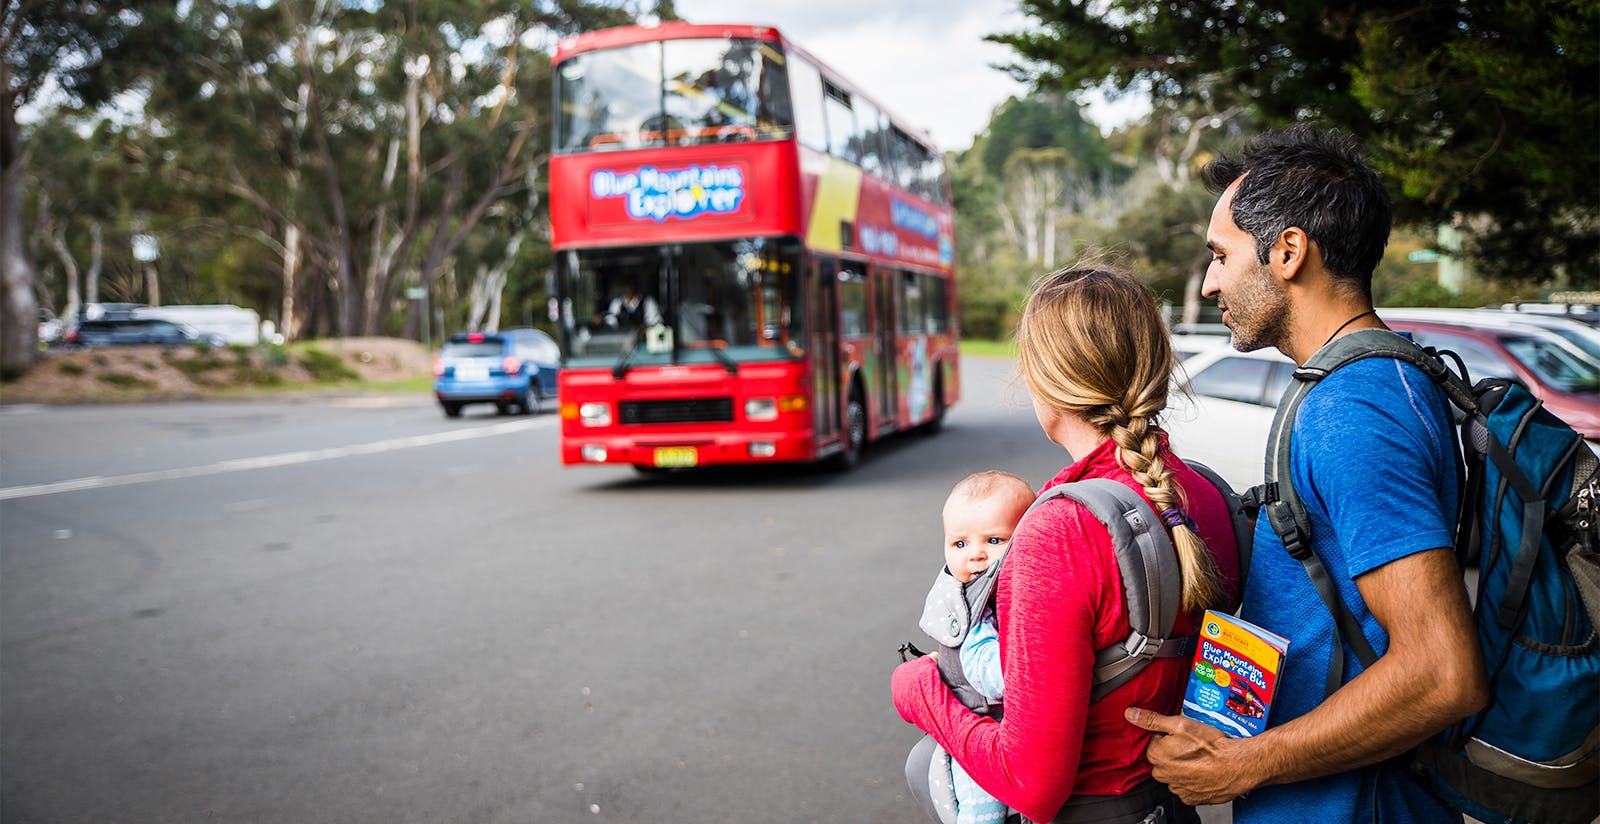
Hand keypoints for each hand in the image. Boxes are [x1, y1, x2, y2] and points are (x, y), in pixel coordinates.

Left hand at [1124, 707, 1256, 804]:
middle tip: (1192, 746)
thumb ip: (1152, 720)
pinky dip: (1193, 780)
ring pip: (1174, 774)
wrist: (1237, 766)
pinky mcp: (1192, 798)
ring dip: (1183, 767)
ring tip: (1200, 758)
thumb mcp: (1180, 724)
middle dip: (1174, 752)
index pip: (1155, 742)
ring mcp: (1178, 788)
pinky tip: (1203, 771)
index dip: (1169, 736)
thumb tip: (1130, 714)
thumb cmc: (1212, 745)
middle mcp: (1164, 775)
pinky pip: (1186, 788)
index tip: (1183, 736)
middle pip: (1162, 759)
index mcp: (1157, 755)